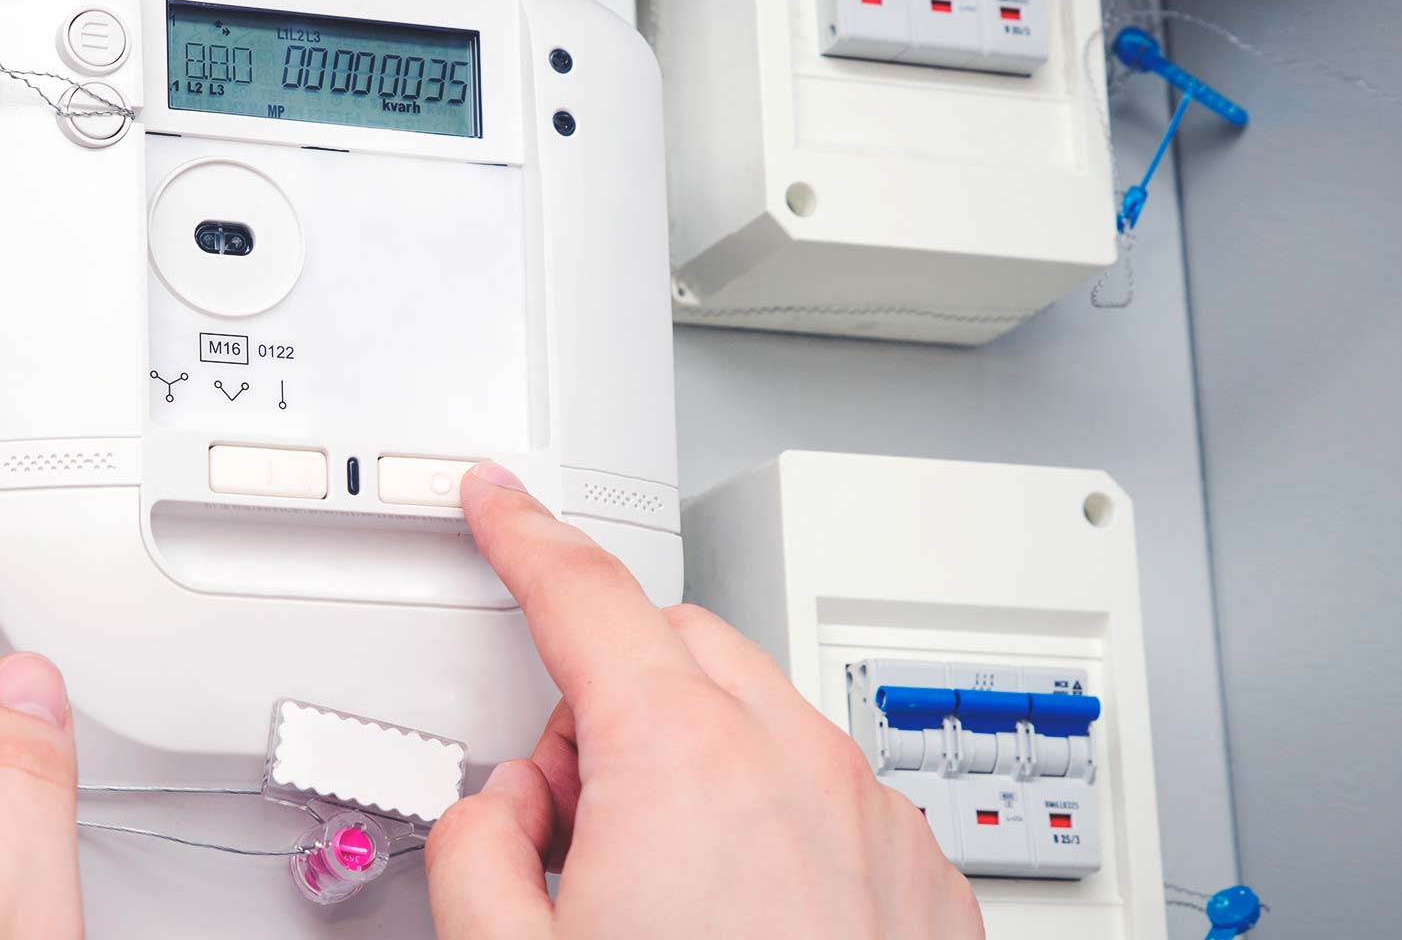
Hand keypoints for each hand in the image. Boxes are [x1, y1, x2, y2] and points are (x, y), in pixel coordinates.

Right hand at [426, 464, 982, 939]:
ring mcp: (875, 822)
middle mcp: (798, 768)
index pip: (583, 594)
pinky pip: (831, 792)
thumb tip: (507, 807)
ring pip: (762, 719)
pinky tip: (738, 924)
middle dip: (608, 691)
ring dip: (696, 757)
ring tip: (657, 895)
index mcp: (683, 760)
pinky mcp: (923, 883)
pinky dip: (775, 816)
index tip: (500, 503)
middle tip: (563, 814)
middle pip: (679, 649)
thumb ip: (478, 842)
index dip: (523, 535)